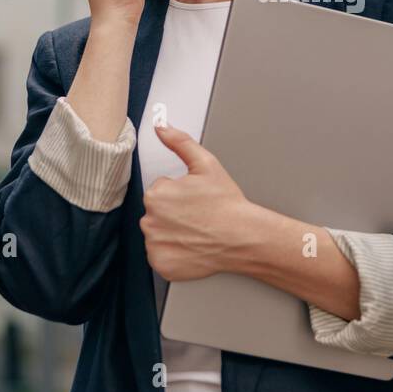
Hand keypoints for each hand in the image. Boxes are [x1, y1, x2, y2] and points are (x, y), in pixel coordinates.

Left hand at [141, 121, 254, 281]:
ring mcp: (155, 245)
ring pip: (157, 235)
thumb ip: (179, 142)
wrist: (243, 237)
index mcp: (156, 194)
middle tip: (197, 216)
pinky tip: (191, 247)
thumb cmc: (227, 204)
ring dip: (171, 234)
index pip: (159, 192)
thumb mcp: (206, 164)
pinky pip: (160, 256)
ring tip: (196, 232)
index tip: (194, 201)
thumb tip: (161, 127)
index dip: (178, 195)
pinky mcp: (161, 264)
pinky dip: (173, 254)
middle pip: (156, 214)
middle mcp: (149, 220)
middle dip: (172, 214)